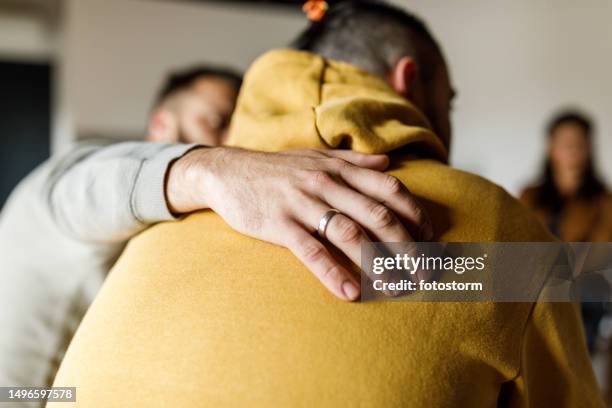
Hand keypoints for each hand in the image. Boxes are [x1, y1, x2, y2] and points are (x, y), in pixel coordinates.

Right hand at [166, 147, 431, 300]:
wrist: (227, 171)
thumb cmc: (277, 169)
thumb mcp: (317, 158)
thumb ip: (355, 162)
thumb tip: (388, 163)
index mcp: (339, 169)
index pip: (390, 189)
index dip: (416, 215)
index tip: (431, 239)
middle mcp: (327, 184)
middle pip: (379, 216)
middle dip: (408, 246)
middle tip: (425, 274)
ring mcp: (303, 204)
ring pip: (351, 234)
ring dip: (379, 264)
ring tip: (397, 288)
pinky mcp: (280, 225)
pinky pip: (312, 251)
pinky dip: (332, 272)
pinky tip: (349, 292)